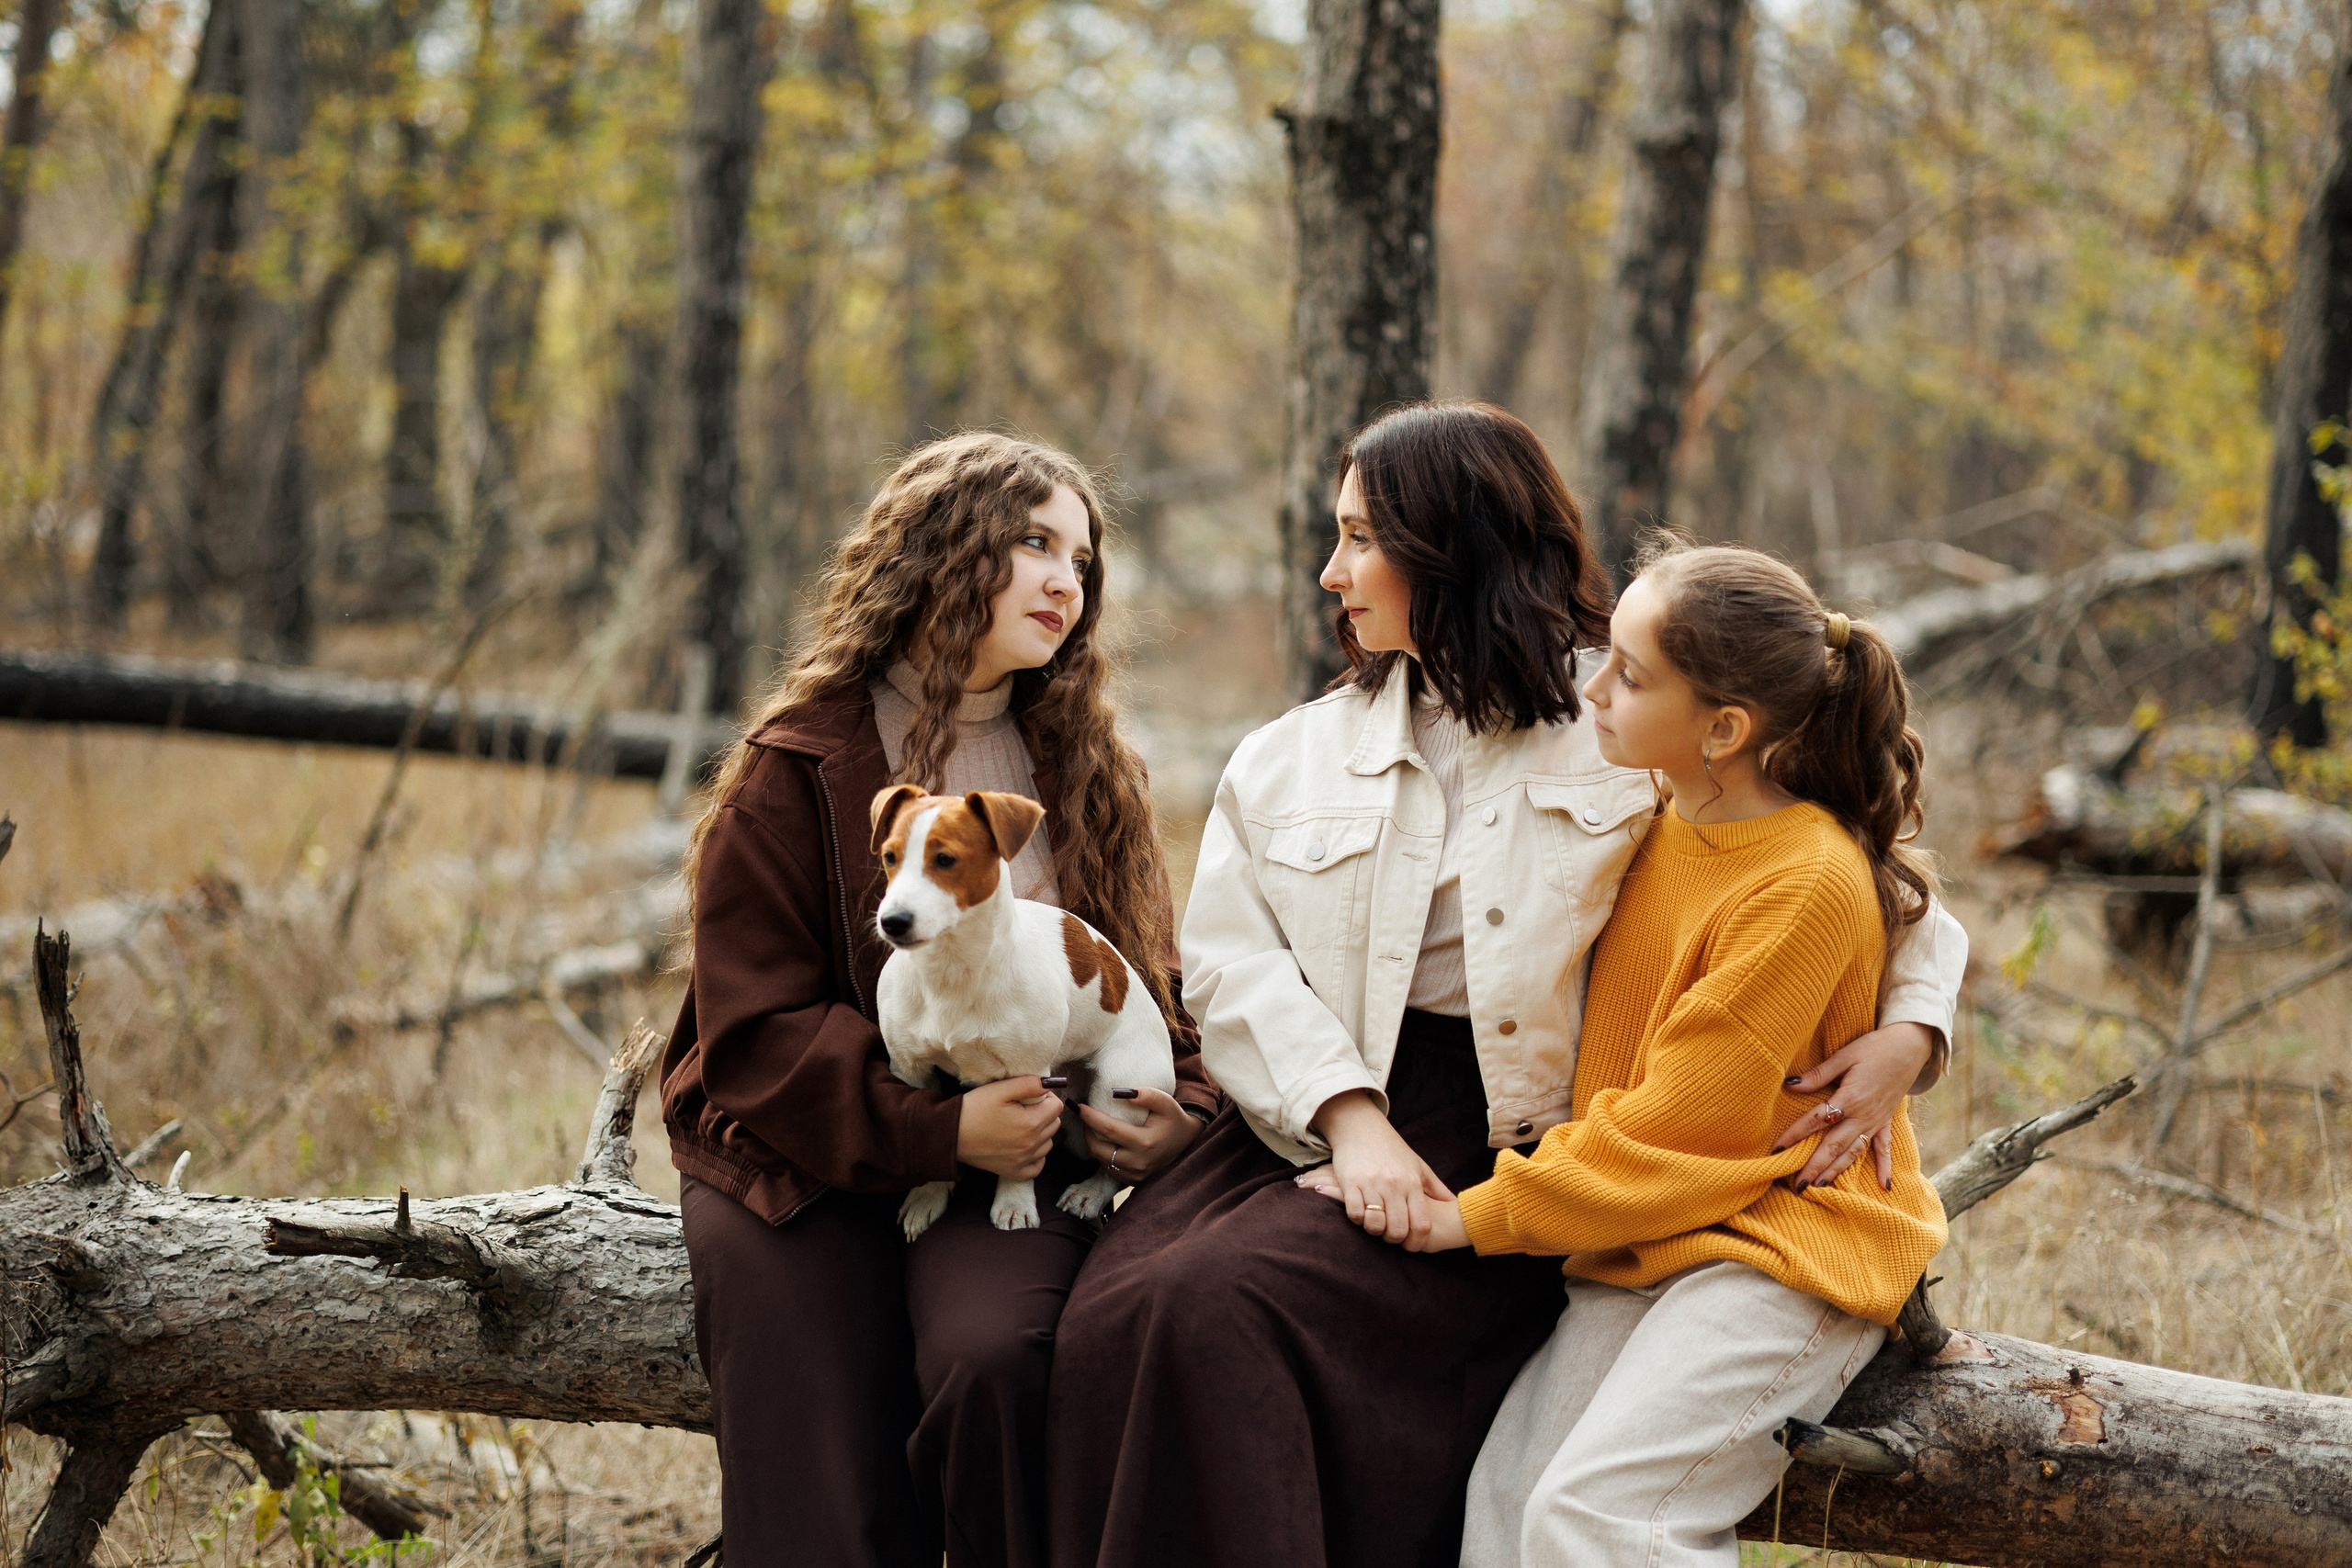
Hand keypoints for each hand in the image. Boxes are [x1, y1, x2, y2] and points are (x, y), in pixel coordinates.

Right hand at [956, 1076, 1062, 1180]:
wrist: (951, 1135)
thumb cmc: (975, 1109)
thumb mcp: (1000, 1089)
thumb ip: (1029, 1084)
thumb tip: (1050, 1084)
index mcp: (1031, 1124)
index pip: (1057, 1107)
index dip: (1046, 1097)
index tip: (1030, 1096)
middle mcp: (1031, 1146)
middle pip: (1054, 1125)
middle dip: (1044, 1113)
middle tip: (1023, 1109)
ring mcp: (1024, 1161)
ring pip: (1048, 1143)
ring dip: (1041, 1133)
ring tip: (1020, 1126)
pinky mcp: (1015, 1172)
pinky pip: (1038, 1165)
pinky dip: (1035, 1156)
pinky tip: (1022, 1146)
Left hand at [1076, 1087, 1203, 1183]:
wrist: (1187, 1142)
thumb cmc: (1174, 1119)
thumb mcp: (1165, 1102)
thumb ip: (1146, 1095)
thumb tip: (1119, 1092)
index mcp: (1145, 1143)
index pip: (1108, 1129)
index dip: (1089, 1117)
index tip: (1078, 1105)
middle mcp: (1138, 1163)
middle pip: (1098, 1149)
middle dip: (1086, 1131)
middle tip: (1083, 1115)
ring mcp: (1135, 1175)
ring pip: (1101, 1160)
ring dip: (1093, 1143)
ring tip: (1091, 1126)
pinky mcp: (1133, 1181)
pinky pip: (1109, 1169)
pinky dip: (1103, 1155)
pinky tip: (1104, 1141)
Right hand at [1307, 1089, 1453, 1247]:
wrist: (1361, 1126)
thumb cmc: (1391, 1148)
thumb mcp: (1417, 1165)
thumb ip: (1435, 1187)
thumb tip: (1453, 1203)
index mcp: (1412, 1183)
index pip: (1421, 1224)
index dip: (1417, 1242)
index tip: (1411, 1245)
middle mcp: (1394, 1185)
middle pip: (1397, 1229)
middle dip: (1394, 1239)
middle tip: (1390, 1235)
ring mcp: (1371, 1184)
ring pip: (1375, 1224)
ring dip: (1375, 1230)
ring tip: (1375, 1225)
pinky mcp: (1350, 1182)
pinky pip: (1355, 1213)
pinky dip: (1358, 1219)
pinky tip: (1361, 1212)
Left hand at [1774, 1023, 1935, 1189]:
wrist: (1910, 1046)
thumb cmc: (1874, 1048)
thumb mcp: (1845, 1055)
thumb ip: (1819, 1074)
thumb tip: (1791, 1085)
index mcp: (1850, 1097)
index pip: (1816, 1120)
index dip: (1794, 1134)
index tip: (1776, 1149)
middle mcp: (1863, 1115)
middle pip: (1833, 1145)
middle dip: (1814, 1166)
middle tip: (1796, 1185)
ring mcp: (1876, 1121)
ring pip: (1853, 1152)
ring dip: (1837, 1170)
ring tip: (1819, 1187)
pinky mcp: (1886, 1122)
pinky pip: (1884, 1148)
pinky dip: (1884, 1167)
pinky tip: (1884, 1186)